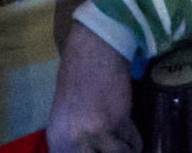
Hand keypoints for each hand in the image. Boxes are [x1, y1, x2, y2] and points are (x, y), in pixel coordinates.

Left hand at [45, 19, 137, 152]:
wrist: (94, 49)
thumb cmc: (77, 75)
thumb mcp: (65, 114)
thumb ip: (72, 139)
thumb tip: (88, 150)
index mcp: (56, 140)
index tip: (102, 148)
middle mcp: (73, 141)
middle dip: (109, 152)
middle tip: (115, 145)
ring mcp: (96, 132)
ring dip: (124, 149)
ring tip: (124, 140)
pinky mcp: (119, 121)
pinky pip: (133, 143)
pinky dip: (135, 139)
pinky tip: (132, 130)